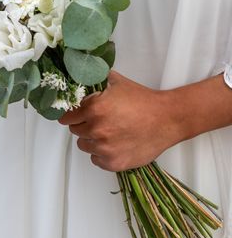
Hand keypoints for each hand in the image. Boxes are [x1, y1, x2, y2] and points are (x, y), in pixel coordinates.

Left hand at [59, 72, 181, 171]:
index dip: (72, 115)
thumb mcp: (117, 83)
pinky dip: (102, 154)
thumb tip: (80, 75)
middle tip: (99, 122)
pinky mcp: (113, 162)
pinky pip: (96, 159)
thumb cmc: (144, 101)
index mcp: (94, 109)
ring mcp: (104, 148)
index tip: (77, 115)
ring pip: (84, 145)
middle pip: (75, 131)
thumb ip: (96, 80)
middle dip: (83, 126)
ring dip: (92, 140)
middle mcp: (97, 130)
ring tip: (109, 133)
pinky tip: (114, 144)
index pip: (67, 117)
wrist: (169, 119)